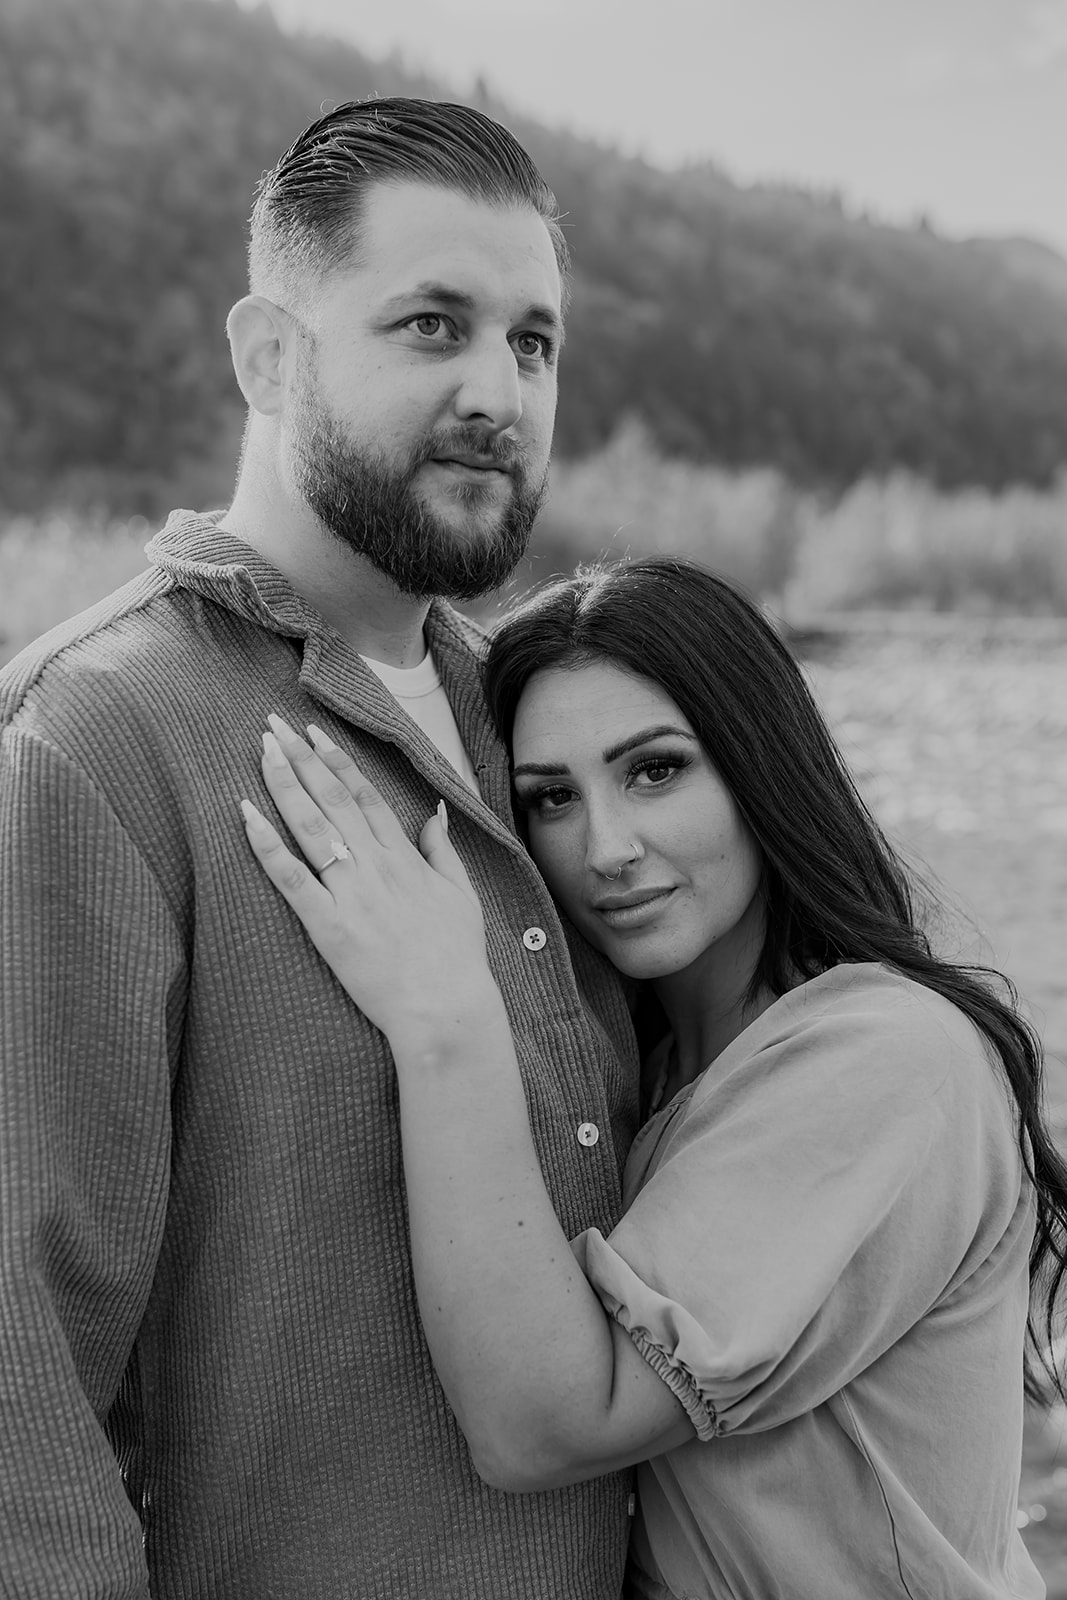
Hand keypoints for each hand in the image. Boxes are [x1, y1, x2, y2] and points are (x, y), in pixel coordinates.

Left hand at [241, 716, 498, 1053]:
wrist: (445, 1007)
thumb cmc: (456, 957)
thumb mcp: (461, 895)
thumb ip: (442, 850)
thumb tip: (434, 812)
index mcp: (403, 858)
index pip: (364, 795)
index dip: (337, 760)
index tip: (315, 732)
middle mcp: (375, 866)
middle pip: (332, 799)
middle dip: (301, 758)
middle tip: (273, 725)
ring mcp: (350, 893)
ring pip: (311, 826)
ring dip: (284, 785)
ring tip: (262, 751)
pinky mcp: (328, 925)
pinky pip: (291, 879)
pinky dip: (266, 845)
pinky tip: (245, 816)